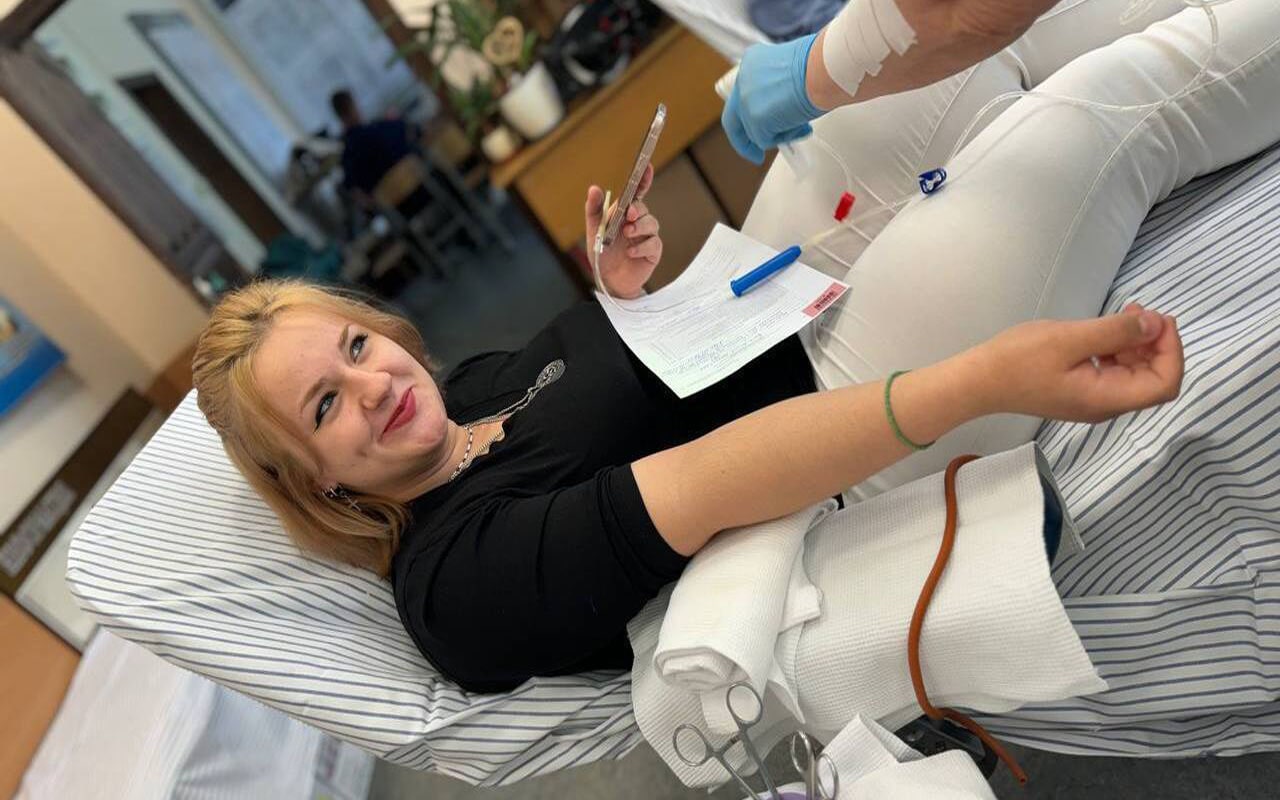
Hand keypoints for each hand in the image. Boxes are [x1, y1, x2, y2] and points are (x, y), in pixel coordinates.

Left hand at [584, 164, 661, 298]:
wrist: (608, 280)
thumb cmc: (602, 254)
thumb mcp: (593, 230)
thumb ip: (594, 210)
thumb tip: (594, 188)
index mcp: (624, 214)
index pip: (637, 193)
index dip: (643, 179)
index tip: (646, 165)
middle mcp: (637, 223)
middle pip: (643, 208)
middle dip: (637, 210)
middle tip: (628, 216)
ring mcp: (647, 237)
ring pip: (652, 223)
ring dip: (640, 227)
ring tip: (627, 234)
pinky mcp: (653, 252)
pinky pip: (653, 244)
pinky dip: (641, 246)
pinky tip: (630, 251)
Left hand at [721, 33, 822, 163]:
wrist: (826, 69)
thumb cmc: (822, 66)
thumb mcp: (793, 72)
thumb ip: (779, 89)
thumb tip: (783, 111)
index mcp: (752, 61)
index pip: (741, 96)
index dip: (749, 114)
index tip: (758, 126)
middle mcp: (744, 79)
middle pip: (733, 118)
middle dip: (743, 141)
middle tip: (755, 154)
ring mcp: (746, 100)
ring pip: (754, 132)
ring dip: (779, 134)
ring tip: (803, 125)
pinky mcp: (755, 119)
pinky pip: (765, 140)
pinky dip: (785, 137)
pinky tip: (802, 126)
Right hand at [974, 303, 1184, 422]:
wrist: (978, 381)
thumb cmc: (1019, 360)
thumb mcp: (1070, 338)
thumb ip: (1116, 332)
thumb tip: (1156, 324)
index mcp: (1107, 398)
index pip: (1164, 384)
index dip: (1172, 351)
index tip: (1159, 320)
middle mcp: (1105, 405)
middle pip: (1153, 380)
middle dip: (1157, 345)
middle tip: (1143, 311)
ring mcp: (1092, 400)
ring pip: (1134, 375)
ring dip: (1138, 344)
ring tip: (1126, 314)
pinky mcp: (1079, 391)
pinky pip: (1113, 373)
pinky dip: (1119, 350)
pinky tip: (1106, 330)